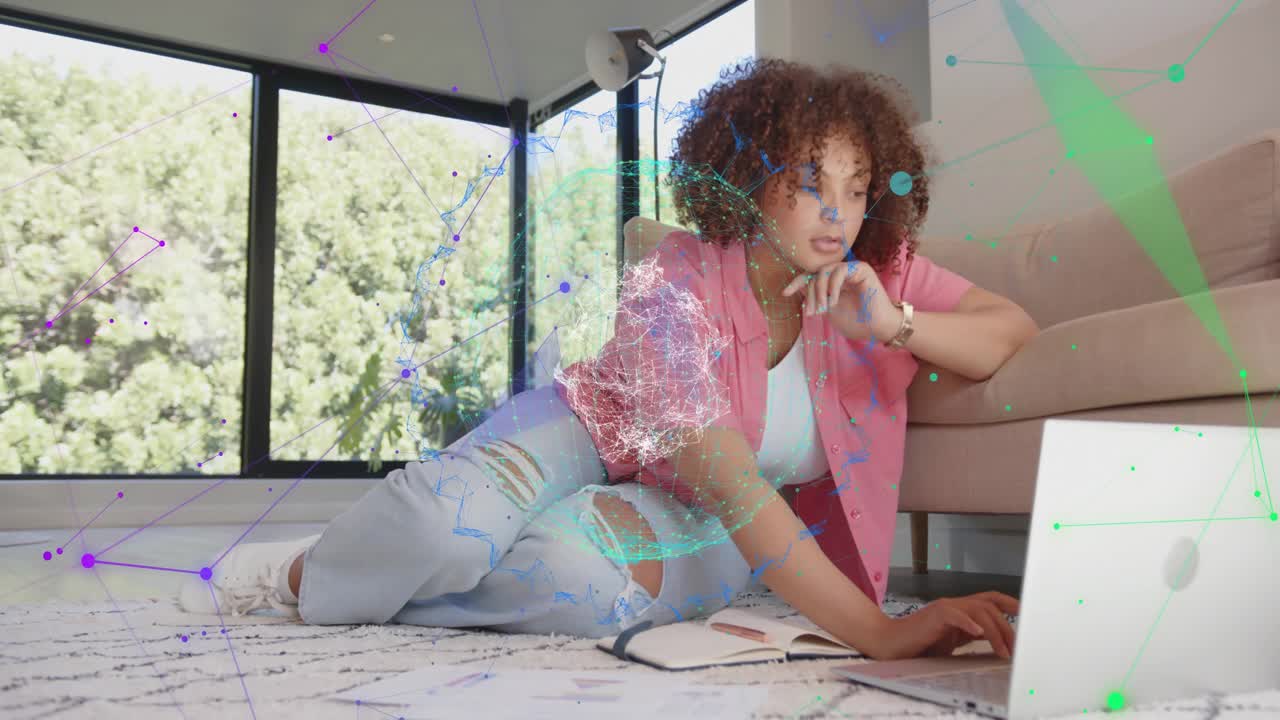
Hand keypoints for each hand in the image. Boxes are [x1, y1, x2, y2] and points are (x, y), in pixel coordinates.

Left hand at [781, 260, 901, 343]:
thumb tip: (799, 285)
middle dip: (810, 293)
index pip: (812, 277)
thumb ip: (816, 297)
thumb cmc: (856, 322)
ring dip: (820, 290)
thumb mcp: (829, 310)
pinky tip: (834, 300)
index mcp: (834, 283)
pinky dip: (833, 286)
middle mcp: (841, 274)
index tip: (785, 293)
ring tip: (823, 308)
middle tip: (812, 312)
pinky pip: (839, 271)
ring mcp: (851, 269)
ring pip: (825, 271)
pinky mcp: (861, 268)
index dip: (798, 283)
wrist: (878, 328)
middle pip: (815, 274)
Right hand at [867, 591, 1019, 660]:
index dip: (1009, 603)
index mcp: (960, 609)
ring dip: (994, 632)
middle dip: (1007, 627)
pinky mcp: (934, 615)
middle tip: (1016, 648)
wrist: (893, 644)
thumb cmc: (921, 644)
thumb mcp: (953, 642)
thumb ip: (971, 637)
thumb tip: (997, 645)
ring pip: (978, 610)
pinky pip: (955, 615)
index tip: (1027, 613)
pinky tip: (978, 633)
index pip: (989, 599)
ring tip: (1002, 651)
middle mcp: (955, 604)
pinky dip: (968, 623)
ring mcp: (945, 608)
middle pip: (989, 606)